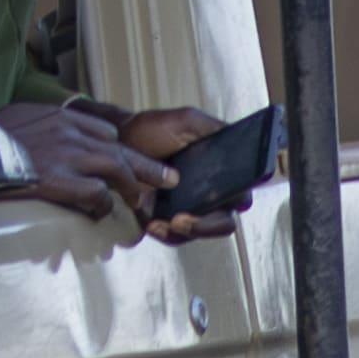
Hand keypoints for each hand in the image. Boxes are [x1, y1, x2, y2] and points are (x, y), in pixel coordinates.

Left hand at [115, 107, 247, 240]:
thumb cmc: (150, 131)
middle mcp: (209, 194)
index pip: (240, 195)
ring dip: (186, 232)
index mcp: (221, 174)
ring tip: (165, 223)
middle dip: (207, 225)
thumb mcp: (185, 120)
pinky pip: (175, 237)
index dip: (233, 201)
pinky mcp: (166, 220)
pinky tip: (153, 224)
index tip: (214, 199)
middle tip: (183, 219)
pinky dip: (166, 235)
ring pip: (201, 232)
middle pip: (224, 221)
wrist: (117, 142)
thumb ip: (212, 128)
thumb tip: (235, 139)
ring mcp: (188, 209)